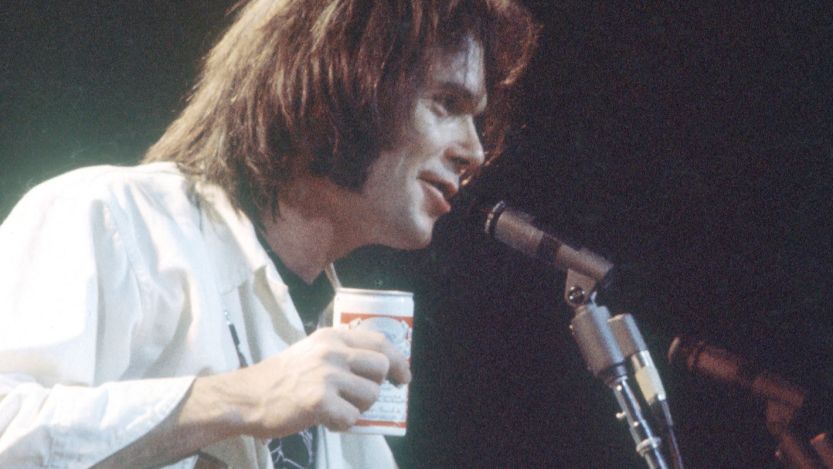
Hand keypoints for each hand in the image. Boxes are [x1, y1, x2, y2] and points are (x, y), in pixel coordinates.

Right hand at [233, 327, 410, 437]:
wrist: (246, 397)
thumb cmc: (280, 378)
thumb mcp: (312, 352)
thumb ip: (341, 354)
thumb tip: (379, 369)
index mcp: (331, 336)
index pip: (379, 341)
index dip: (398, 361)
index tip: (403, 378)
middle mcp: (332, 351)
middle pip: (381, 367)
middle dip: (376, 387)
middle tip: (361, 399)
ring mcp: (326, 375)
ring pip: (371, 395)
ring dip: (358, 408)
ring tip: (337, 408)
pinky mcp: (319, 401)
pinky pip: (351, 418)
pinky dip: (342, 424)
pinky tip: (325, 420)